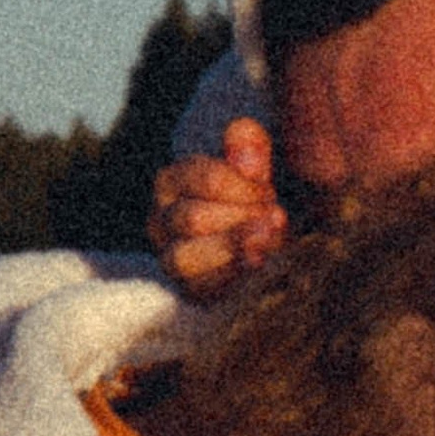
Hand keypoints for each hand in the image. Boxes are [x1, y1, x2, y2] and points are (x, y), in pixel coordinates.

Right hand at [149, 120, 287, 296]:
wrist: (265, 235)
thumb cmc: (256, 194)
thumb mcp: (256, 162)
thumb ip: (250, 146)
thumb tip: (245, 161)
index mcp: (172, 180)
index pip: (206, 180)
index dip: (245, 187)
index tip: (268, 192)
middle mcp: (161, 219)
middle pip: (194, 219)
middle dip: (241, 218)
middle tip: (273, 217)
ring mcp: (170, 258)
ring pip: (186, 257)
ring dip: (233, 248)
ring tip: (269, 239)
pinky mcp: (189, 289)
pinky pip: (200, 288)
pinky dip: (232, 276)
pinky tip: (261, 263)